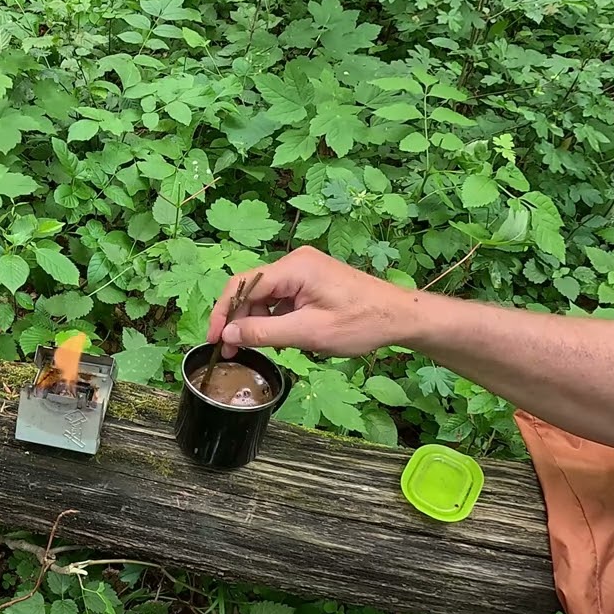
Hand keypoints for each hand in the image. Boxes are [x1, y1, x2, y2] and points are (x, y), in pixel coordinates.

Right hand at [206, 247, 421, 357]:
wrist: (400, 317)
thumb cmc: (361, 323)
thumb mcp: (309, 333)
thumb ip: (264, 333)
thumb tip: (227, 335)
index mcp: (294, 267)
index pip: (243, 285)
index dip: (223, 312)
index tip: (214, 339)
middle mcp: (296, 262)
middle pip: (252, 289)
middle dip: (239, 320)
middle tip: (232, 351)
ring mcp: (304, 271)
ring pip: (266, 296)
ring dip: (258, 322)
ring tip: (261, 349)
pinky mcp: (311, 282)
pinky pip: (282, 298)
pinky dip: (275, 319)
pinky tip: (281, 339)